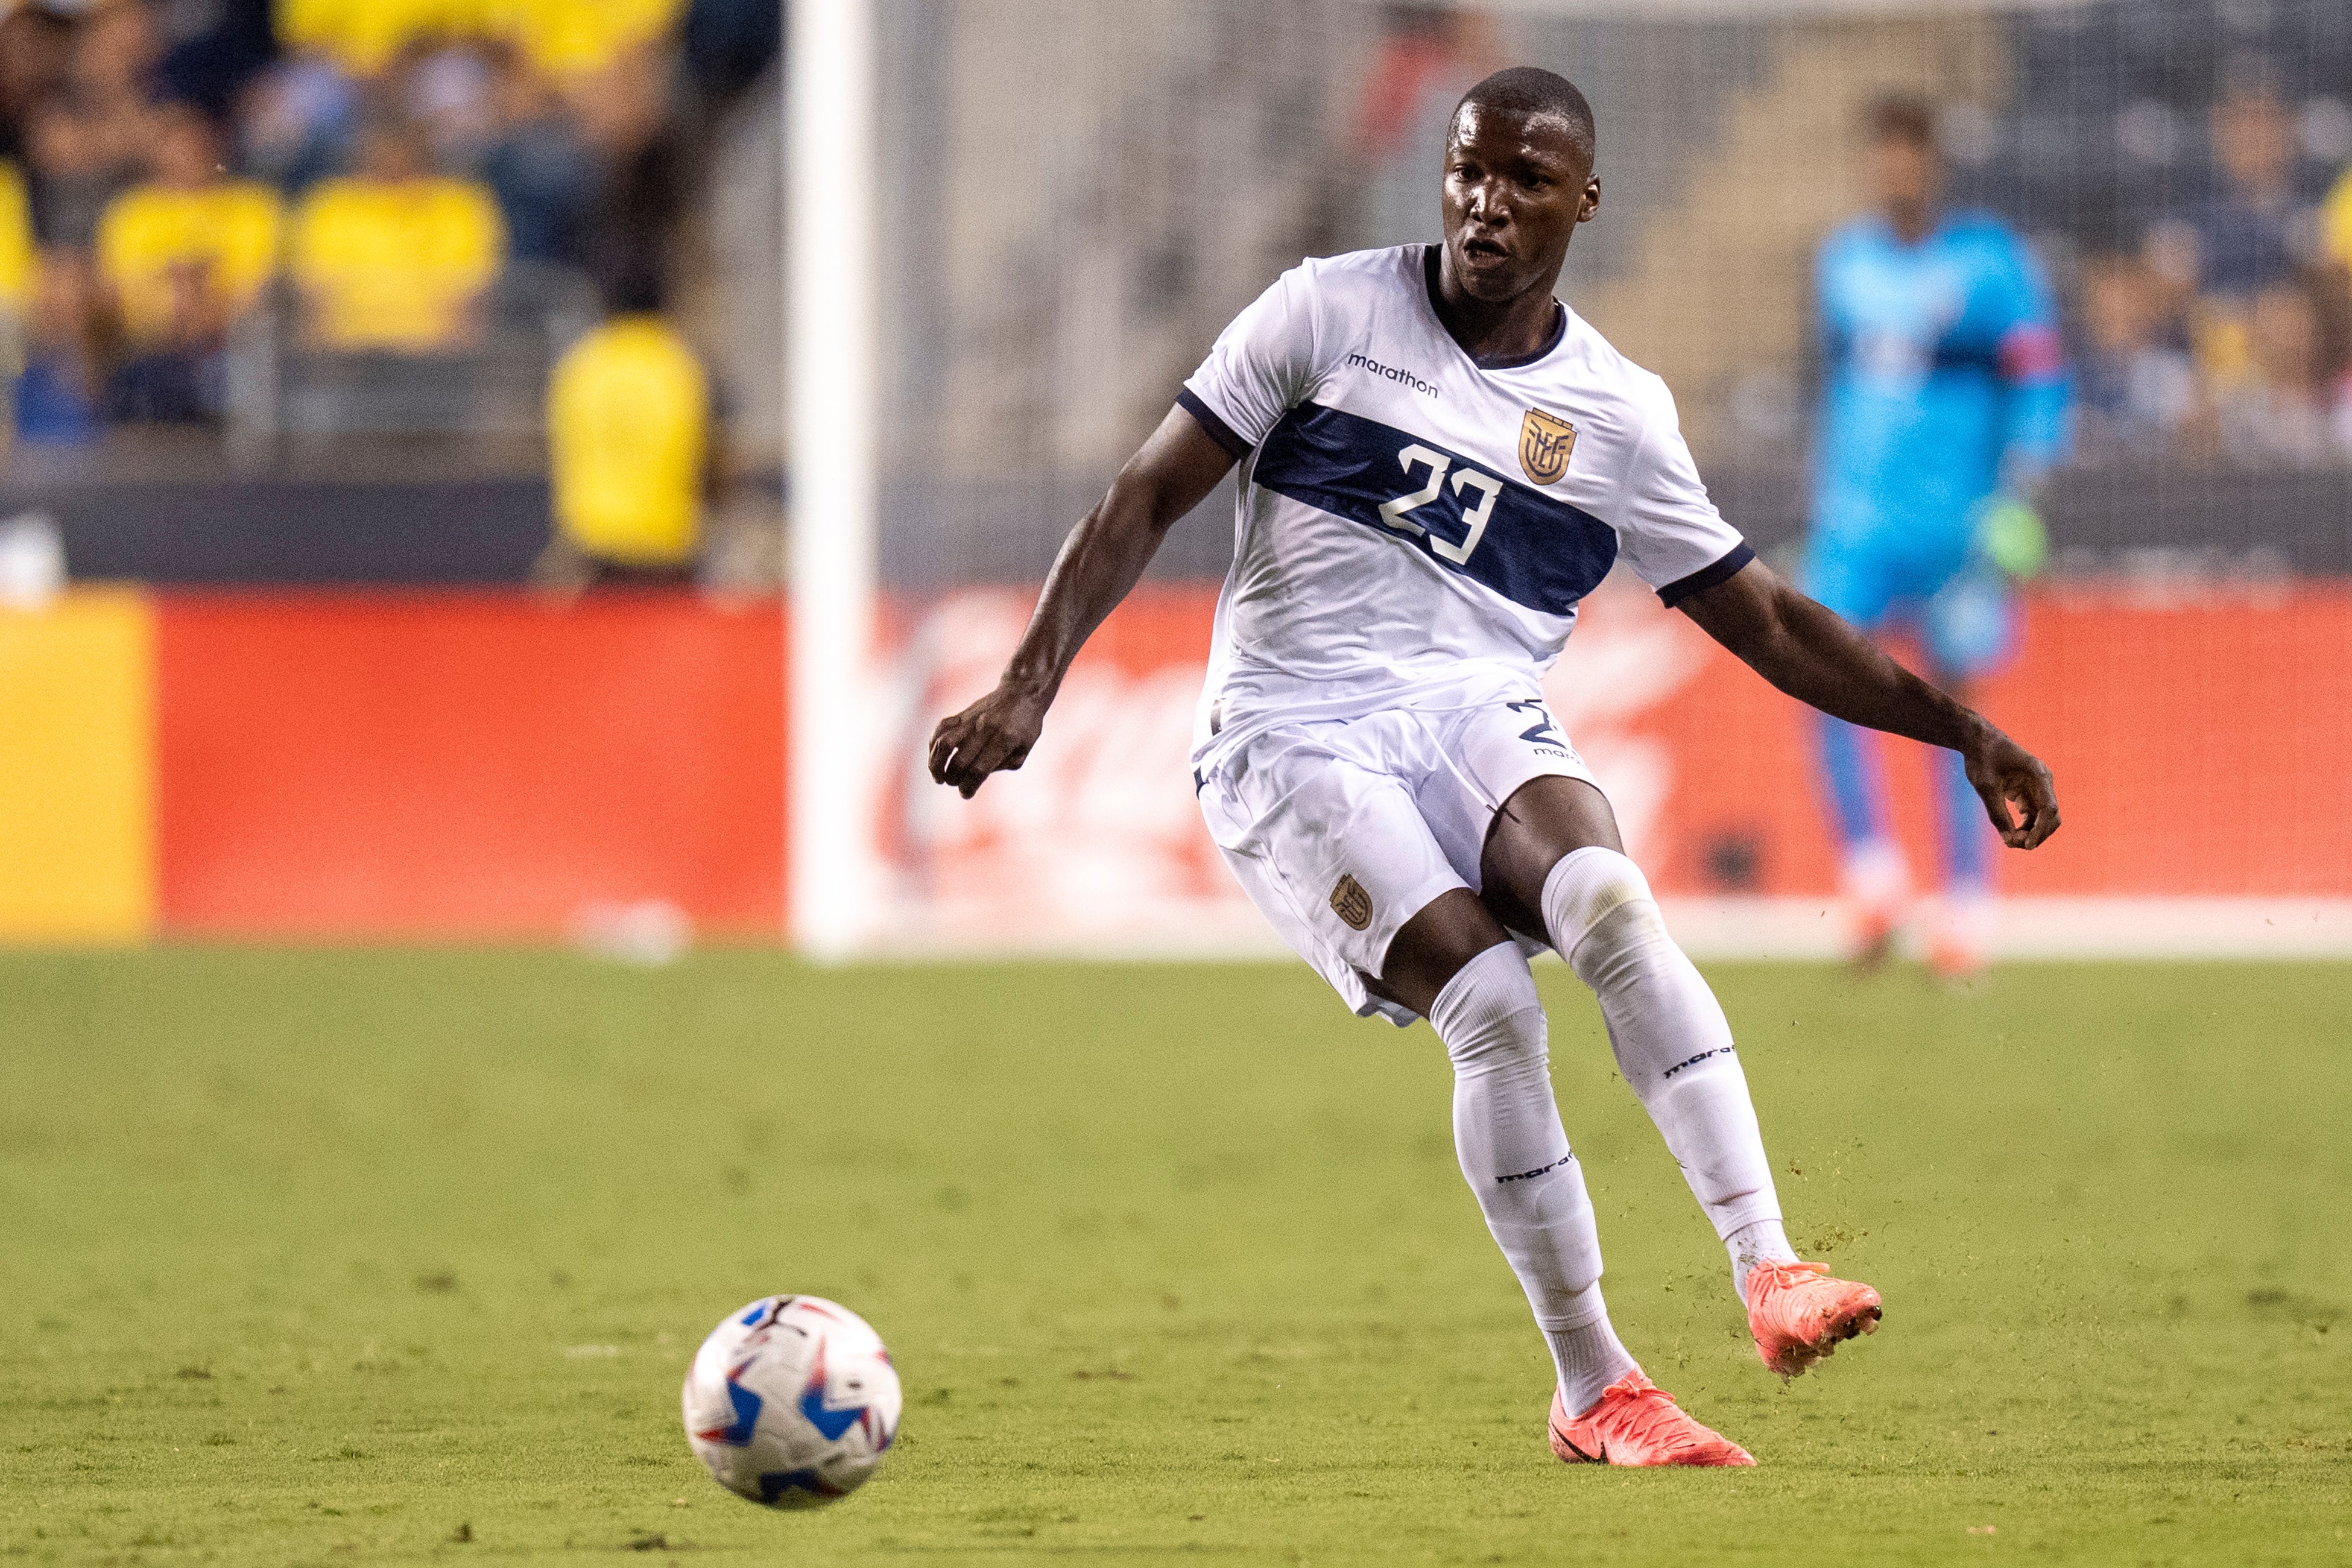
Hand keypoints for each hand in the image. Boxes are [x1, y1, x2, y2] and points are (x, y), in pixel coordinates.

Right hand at [927, 681, 1049, 798]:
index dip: (969, 786)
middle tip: (954, 783)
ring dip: (935, 764)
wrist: (1022, 691)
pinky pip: (941, 728)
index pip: (979, 769)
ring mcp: (971, 720)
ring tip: (938, 777)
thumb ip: (1002, 765)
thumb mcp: (1023, 749)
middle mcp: (985, 730)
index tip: (965, 794)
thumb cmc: (1026, 725)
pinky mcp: (963, 714)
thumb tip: (978, 776)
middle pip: (960, 761)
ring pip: (944, 743)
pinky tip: (934, 756)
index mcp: (1005, 740)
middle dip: (953, 779)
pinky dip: (933, 744)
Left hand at [1962, 725, 2060, 848]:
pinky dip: (2024, 828)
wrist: (1978, 740)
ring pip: (2042, 819)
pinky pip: (2032, 816)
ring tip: (2010, 842)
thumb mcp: (1986, 786)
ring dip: (2030, 833)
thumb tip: (2008, 840)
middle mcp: (2042, 782)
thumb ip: (1997, 813)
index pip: (2048, 808)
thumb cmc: (1982, 757)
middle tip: (2014, 844)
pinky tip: (2011, 836)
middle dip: (2037, 834)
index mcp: (2038, 774)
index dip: (2040, 829)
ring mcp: (2037, 788)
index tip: (2027, 845)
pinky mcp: (2027, 793)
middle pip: (2051, 816)